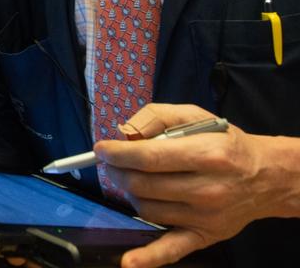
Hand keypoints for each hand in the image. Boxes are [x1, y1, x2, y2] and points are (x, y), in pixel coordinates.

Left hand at [96, 103, 291, 267]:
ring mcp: (205, 217)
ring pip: (146, 208)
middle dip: (118, 171)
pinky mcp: (205, 236)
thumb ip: (156, 116)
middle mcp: (207, 189)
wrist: (266, 177)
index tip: (102, 149)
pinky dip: (148, 257)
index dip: (118, 153)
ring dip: (130, 193)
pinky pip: (172, 250)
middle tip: (113, 163)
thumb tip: (124, 132)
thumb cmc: (224, 142)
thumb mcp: (194, 115)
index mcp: (206, 154)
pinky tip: (129, 261)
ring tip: (135, 180)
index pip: (149, 157)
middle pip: (142, 184)